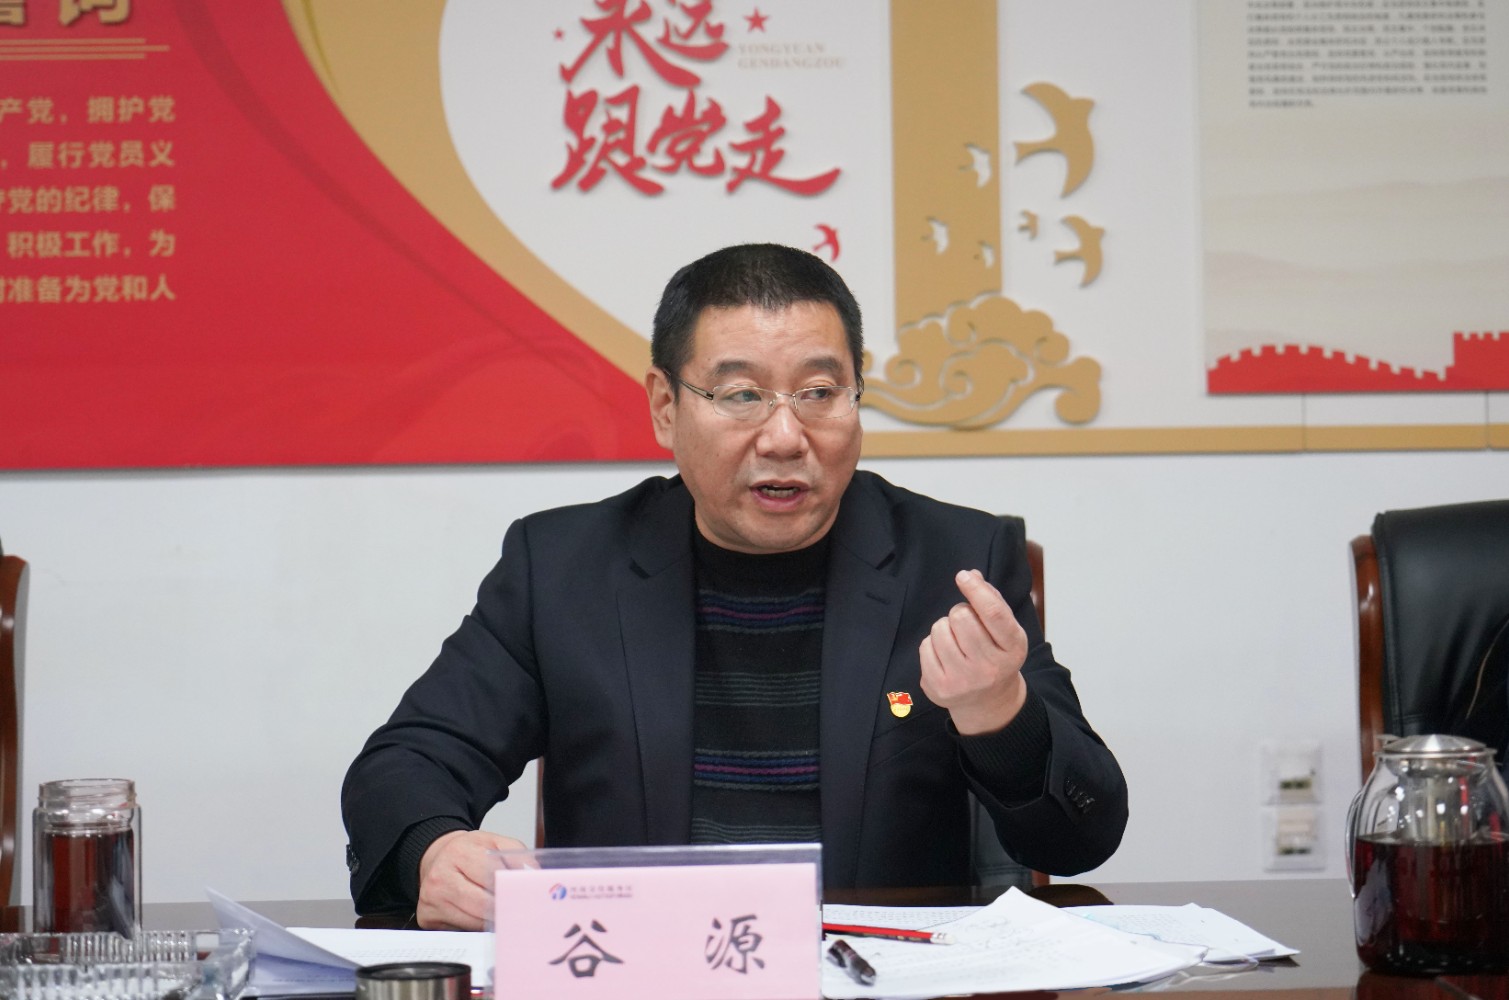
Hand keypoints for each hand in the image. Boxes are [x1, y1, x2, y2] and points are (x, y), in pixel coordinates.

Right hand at [416, 830, 530, 929]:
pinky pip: (460, 930)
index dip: (511, 891)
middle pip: (482, 905)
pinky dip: (476, 929)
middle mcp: (440, 876)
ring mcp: (431, 899)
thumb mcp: (494, 842)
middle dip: (504, 910)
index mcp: (459, 852)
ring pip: (473, 922)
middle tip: (521, 914)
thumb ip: (517, 855)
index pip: (491, 878)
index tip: (526, 899)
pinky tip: (484, 921)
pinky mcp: (427, 917)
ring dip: (492, 923)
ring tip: (506, 917)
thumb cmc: (468, 852)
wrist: (437, 857)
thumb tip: (532, 876)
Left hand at [918, 569, 1029, 734]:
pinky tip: (945, 655)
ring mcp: (963, 681)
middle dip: (960, 613)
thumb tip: (971, 576)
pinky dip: (932, 644)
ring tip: (956, 641)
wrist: (988, 701)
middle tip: (965, 625)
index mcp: (1013, 648)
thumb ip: (991, 600)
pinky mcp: (939, 688)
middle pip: (961, 617)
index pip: (993, 614)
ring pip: (940, 629)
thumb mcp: (1006, 630)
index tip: (963, 576)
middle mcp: (989, 668)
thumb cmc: (996, 654)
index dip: (977, 591)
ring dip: (945, 628)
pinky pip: (925, 646)